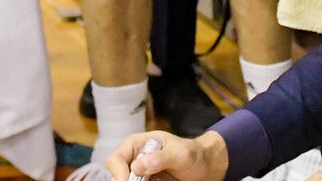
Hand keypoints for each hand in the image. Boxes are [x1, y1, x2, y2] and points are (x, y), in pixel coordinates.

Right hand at [107, 131, 226, 180]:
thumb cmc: (193, 154)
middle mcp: (134, 161)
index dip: (118, 172)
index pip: (116, 158)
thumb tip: (137, 166)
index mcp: (137, 145)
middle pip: (116, 177)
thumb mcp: (180, 154)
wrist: (205, 168)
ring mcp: (140, 176)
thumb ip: (160, 158)